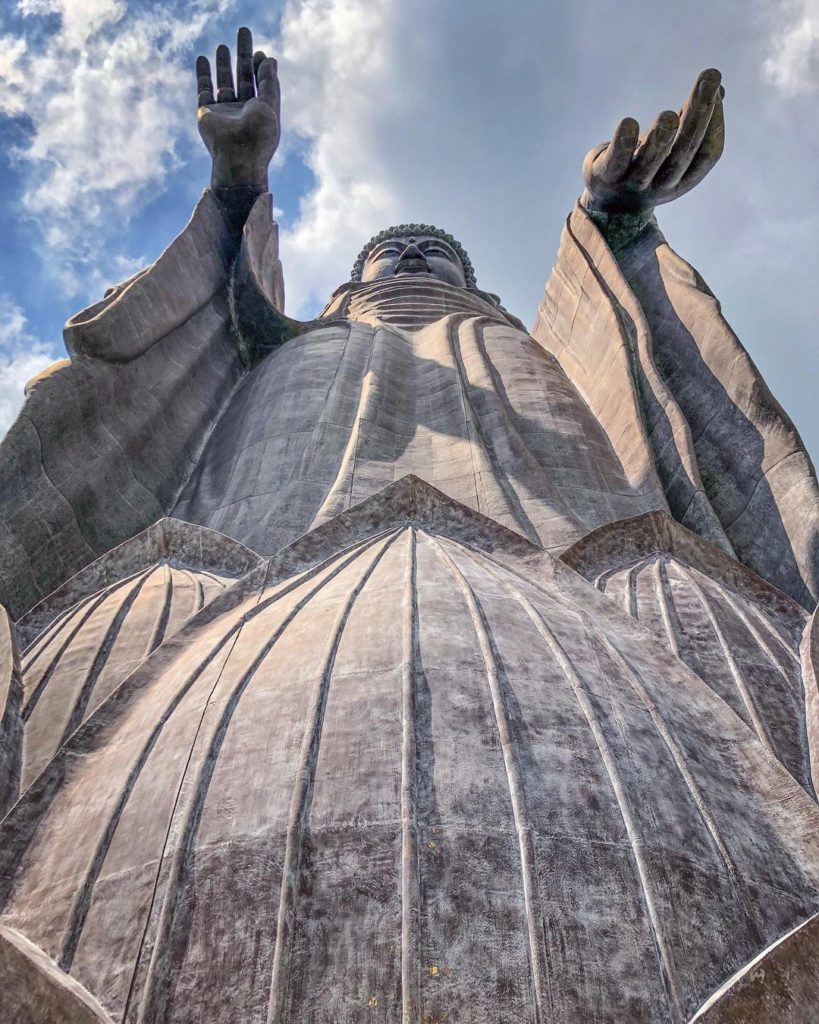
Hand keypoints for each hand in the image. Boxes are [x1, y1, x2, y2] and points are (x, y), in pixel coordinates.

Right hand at [196, 27, 279, 190]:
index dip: (260, 66)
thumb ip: (269, 82)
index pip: (260, 83)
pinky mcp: (207, 113)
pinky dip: (203, 75)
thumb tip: (269, 59)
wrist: (237, 158)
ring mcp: (224, 112)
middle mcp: (242, 111)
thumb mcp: (269, 106)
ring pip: (223, 82)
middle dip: (243, 54)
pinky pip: (204, 90)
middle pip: (242, 76)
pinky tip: (202, 59)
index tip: (260, 53)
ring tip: (223, 46)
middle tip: (243, 32)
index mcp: (259, 111)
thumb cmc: (258, 135)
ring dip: (223, 64)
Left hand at [581, 69, 724, 214]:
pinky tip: (628, 122)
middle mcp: (661, 185)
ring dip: (660, 138)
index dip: (715, 122)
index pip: (707, 154)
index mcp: (684, 178)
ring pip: (650, 162)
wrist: (609, 206)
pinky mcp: (606, 177)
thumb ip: (690, 120)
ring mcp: (633, 184)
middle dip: (697, 115)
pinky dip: (622, 142)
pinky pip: (616, 162)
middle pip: (682, 153)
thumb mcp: (671, 148)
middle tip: (709, 78)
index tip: (717, 87)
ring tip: (667, 115)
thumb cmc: (647, 167)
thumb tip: (719, 88)